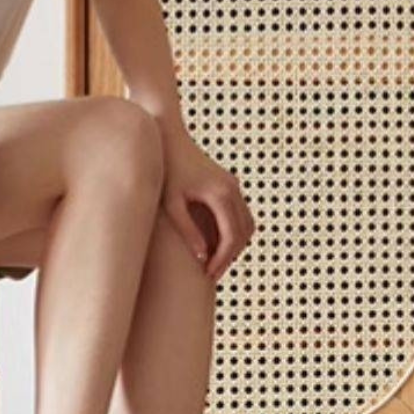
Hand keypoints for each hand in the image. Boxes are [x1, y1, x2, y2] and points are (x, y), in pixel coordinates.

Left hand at [159, 124, 255, 280]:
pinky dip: (235, 231)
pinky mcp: (230, 184)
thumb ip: (187, 230)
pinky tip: (216, 243)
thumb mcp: (171, 204)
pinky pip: (241, 214)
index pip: (231, 236)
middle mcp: (233, 189)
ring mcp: (234, 185)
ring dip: (236, 245)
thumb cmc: (165, 170)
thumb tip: (202, 257)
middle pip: (244, 232)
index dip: (222, 259)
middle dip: (230, 256)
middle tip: (212, 274)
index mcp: (221, 194)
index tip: (208, 274)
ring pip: (248, 224)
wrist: (169, 138)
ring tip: (215, 261)